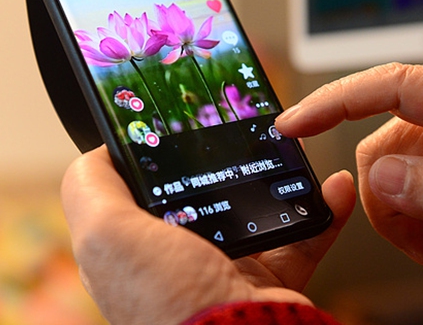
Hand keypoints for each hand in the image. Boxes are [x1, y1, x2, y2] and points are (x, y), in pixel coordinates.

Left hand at [61, 146, 355, 324]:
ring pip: (252, 208)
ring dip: (277, 176)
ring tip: (290, 147)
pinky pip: (300, 237)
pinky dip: (320, 212)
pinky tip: (331, 189)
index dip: (154, 150)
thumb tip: (101, 150)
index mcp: (131, 247)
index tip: (177, 118)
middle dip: (222, 158)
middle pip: (199, 190)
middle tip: (239, 126)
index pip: (138, 185)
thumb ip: (91, 188)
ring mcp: (223, 268)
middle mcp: (174, 258)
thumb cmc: (166, 304)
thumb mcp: (106, 235)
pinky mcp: (267, 280)